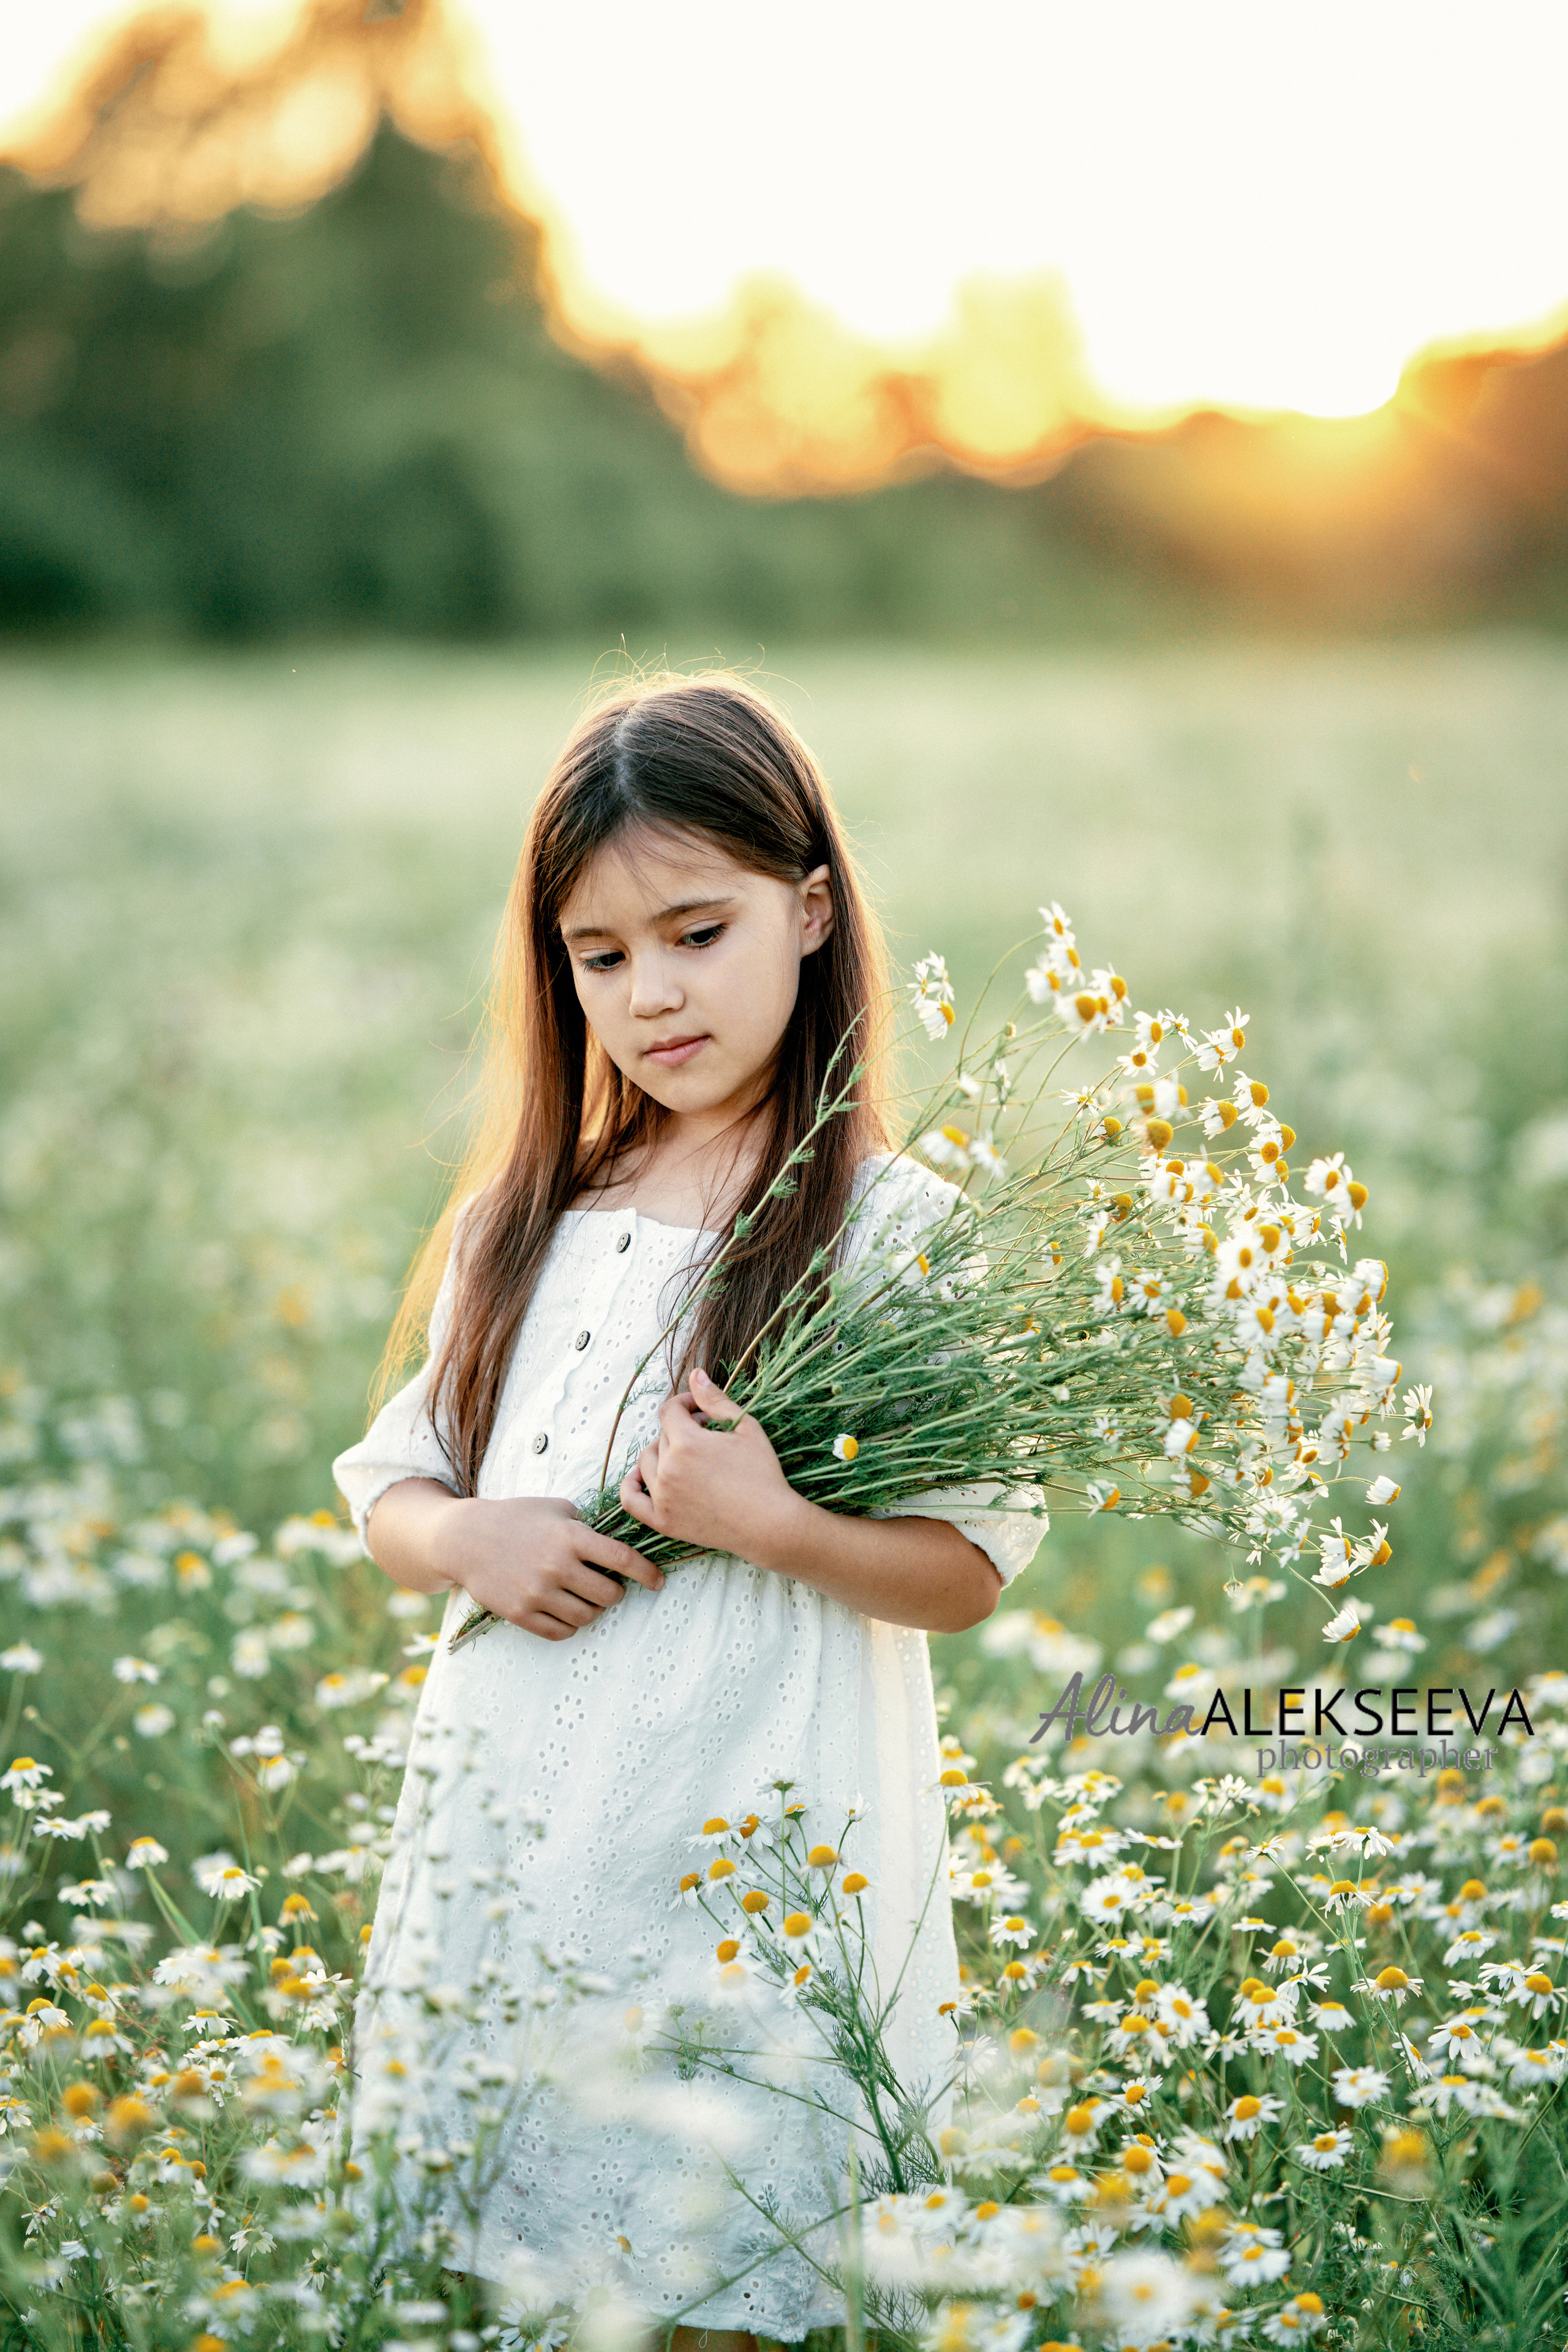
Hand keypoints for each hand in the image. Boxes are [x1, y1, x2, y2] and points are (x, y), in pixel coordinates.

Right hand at [431, 1493, 662, 1641]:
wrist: (465, 1539)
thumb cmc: (515, 1517)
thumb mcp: (555, 1508)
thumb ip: (586, 1525)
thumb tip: (616, 1544)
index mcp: (570, 1537)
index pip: (623, 1560)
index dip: (648, 1573)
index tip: (657, 1581)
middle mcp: (557, 1566)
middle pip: (609, 1595)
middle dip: (614, 1591)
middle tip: (606, 1584)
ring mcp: (538, 1593)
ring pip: (587, 1616)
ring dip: (592, 1609)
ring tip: (582, 1596)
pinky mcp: (521, 1614)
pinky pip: (561, 1632)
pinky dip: (569, 1625)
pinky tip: (564, 1610)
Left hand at [618, 1367, 808, 1568]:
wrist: (769, 1525)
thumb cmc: (763, 1474)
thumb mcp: (746, 1428)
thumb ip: (715, 1401)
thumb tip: (695, 1374)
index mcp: (687, 1443)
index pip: (669, 1411)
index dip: (684, 1404)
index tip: (700, 1411)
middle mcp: (668, 1469)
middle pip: (661, 1436)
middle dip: (681, 1429)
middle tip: (707, 1436)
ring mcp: (663, 1497)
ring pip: (646, 1462)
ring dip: (662, 1452)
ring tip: (686, 1455)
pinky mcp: (663, 1521)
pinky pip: (631, 1500)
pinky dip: (631, 1484)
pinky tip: (642, 1476)